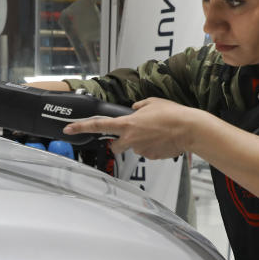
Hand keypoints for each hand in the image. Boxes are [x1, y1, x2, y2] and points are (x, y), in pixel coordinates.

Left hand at [62, 97, 197, 158]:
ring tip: (157, 133)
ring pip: (134, 148)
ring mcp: (140, 149)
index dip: (80, 127)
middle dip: (120, 142)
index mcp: (127, 123)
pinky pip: (147, 152)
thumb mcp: (152, 102)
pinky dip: (153, 147)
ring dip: (141, 142)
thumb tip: (135, 109)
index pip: (98, 126)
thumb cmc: (173, 114)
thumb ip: (139, 106)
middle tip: (134, 134)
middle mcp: (130, 138)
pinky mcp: (151, 156)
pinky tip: (163, 140)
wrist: (190, 129)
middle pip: (116, 145)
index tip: (68, 129)